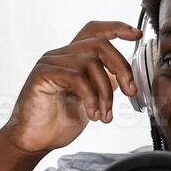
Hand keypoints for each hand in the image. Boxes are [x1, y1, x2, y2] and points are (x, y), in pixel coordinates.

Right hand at [0, 20, 141, 154]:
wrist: (33, 142)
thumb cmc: (56, 124)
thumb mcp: (89, 101)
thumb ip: (103, 85)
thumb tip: (124, 77)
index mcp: (71, 58)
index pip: (94, 31)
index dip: (117, 28)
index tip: (137, 35)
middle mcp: (60, 55)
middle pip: (99, 44)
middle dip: (121, 67)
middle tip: (130, 92)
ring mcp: (50, 63)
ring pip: (91, 63)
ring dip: (105, 92)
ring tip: (105, 115)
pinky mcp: (42, 75)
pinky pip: (76, 77)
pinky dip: (90, 97)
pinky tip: (92, 114)